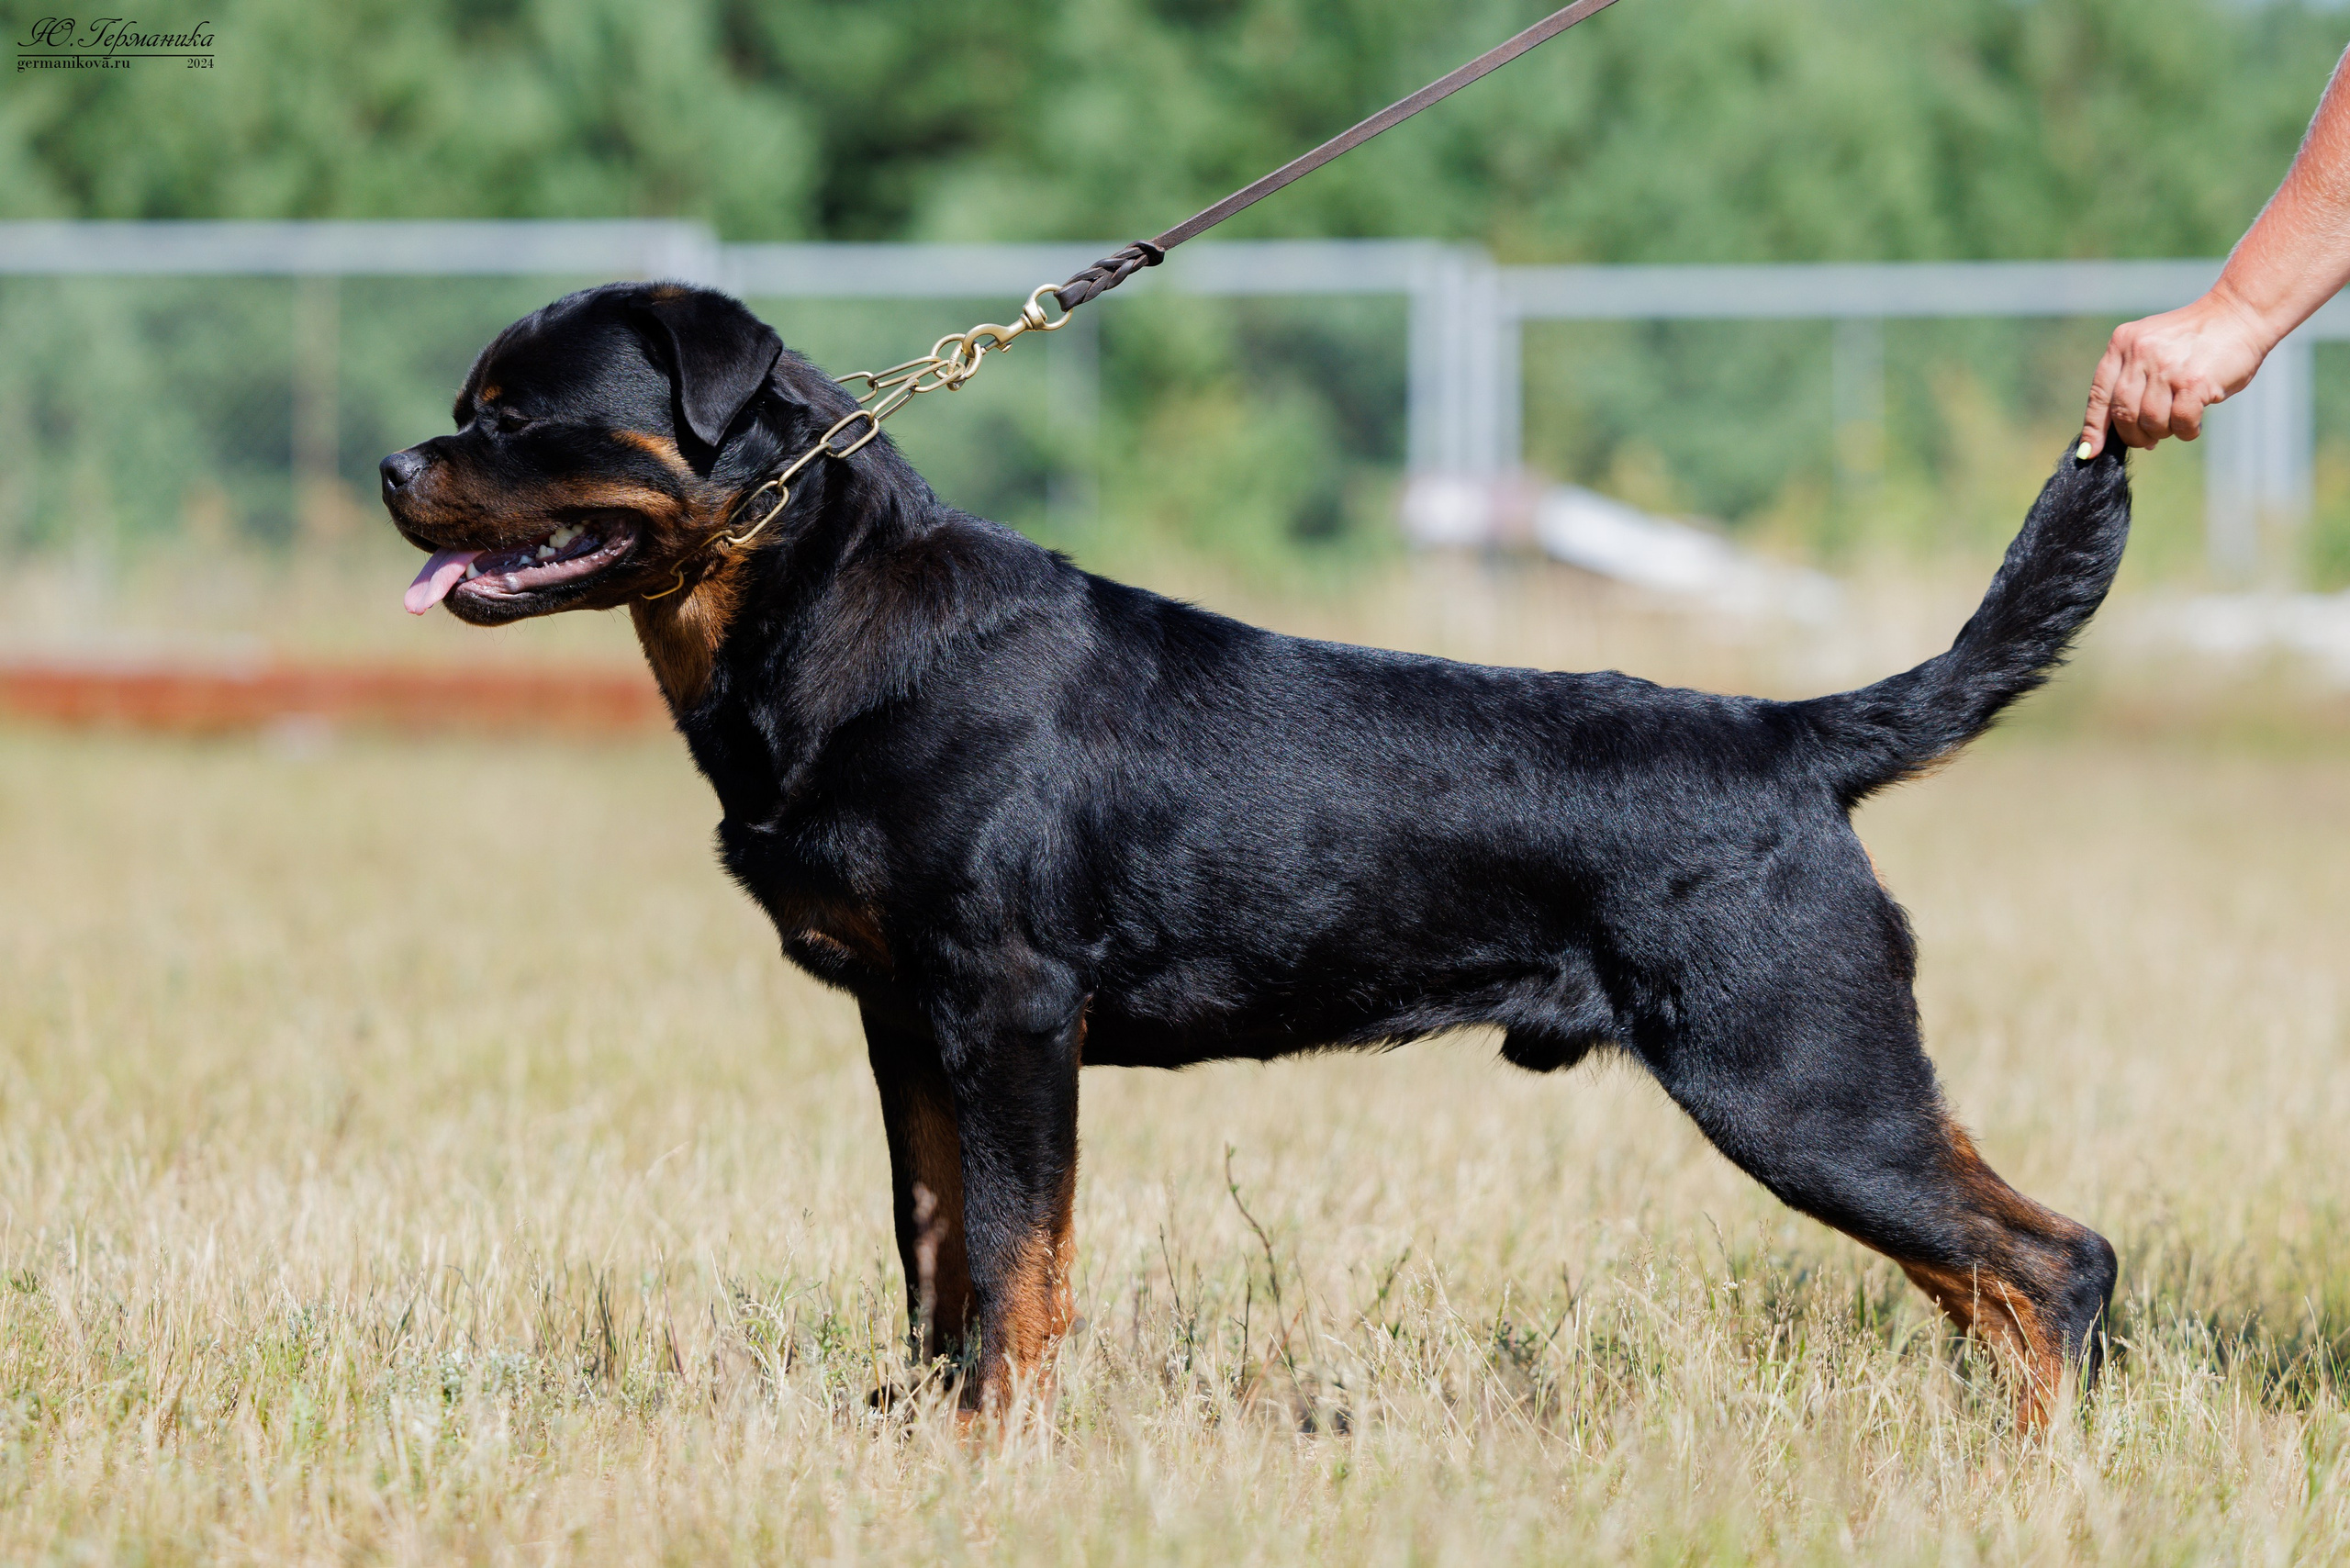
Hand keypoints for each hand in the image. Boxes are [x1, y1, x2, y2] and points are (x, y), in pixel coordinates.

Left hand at [2079, 290, 2272, 456]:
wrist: (2240, 313)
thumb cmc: (2195, 340)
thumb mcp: (2152, 347)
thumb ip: (2133, 378)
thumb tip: (2121, 431)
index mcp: (2123, 343)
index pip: (2099, 393)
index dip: (2095, 427)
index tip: (2092, 452)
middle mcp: (2140, 353)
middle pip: (2122, 413)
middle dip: (2134, 435)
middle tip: (2150, 439)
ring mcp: (2166, 367)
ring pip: (2150, 421)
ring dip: (2164, 432)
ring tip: (2178, 422)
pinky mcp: (2193, 381)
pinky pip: (2180, 422)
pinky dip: (2187, 431)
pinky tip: (2194, 424)